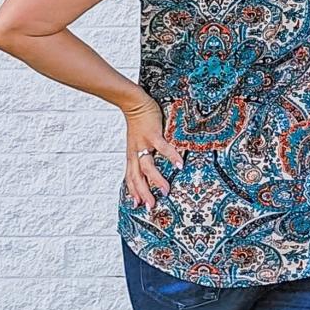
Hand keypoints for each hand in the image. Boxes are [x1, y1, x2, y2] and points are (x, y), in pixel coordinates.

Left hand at [121, 94, 183, 210]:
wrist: (134, 103)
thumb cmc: (138, 123)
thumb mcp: (136, 142)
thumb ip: (141, 153)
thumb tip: (149, 163)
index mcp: (132, 156)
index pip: (130, 178)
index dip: (133, 191)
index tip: (137, 205)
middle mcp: (136, 153)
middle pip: (137, 177)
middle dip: (143, 193)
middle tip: (151, 206)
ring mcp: (144, 144)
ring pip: (148, 167)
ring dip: (156, 180)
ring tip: (165, 191)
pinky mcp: (153, 135)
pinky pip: (163, 148)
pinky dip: (171, 157)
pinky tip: (179, 165)